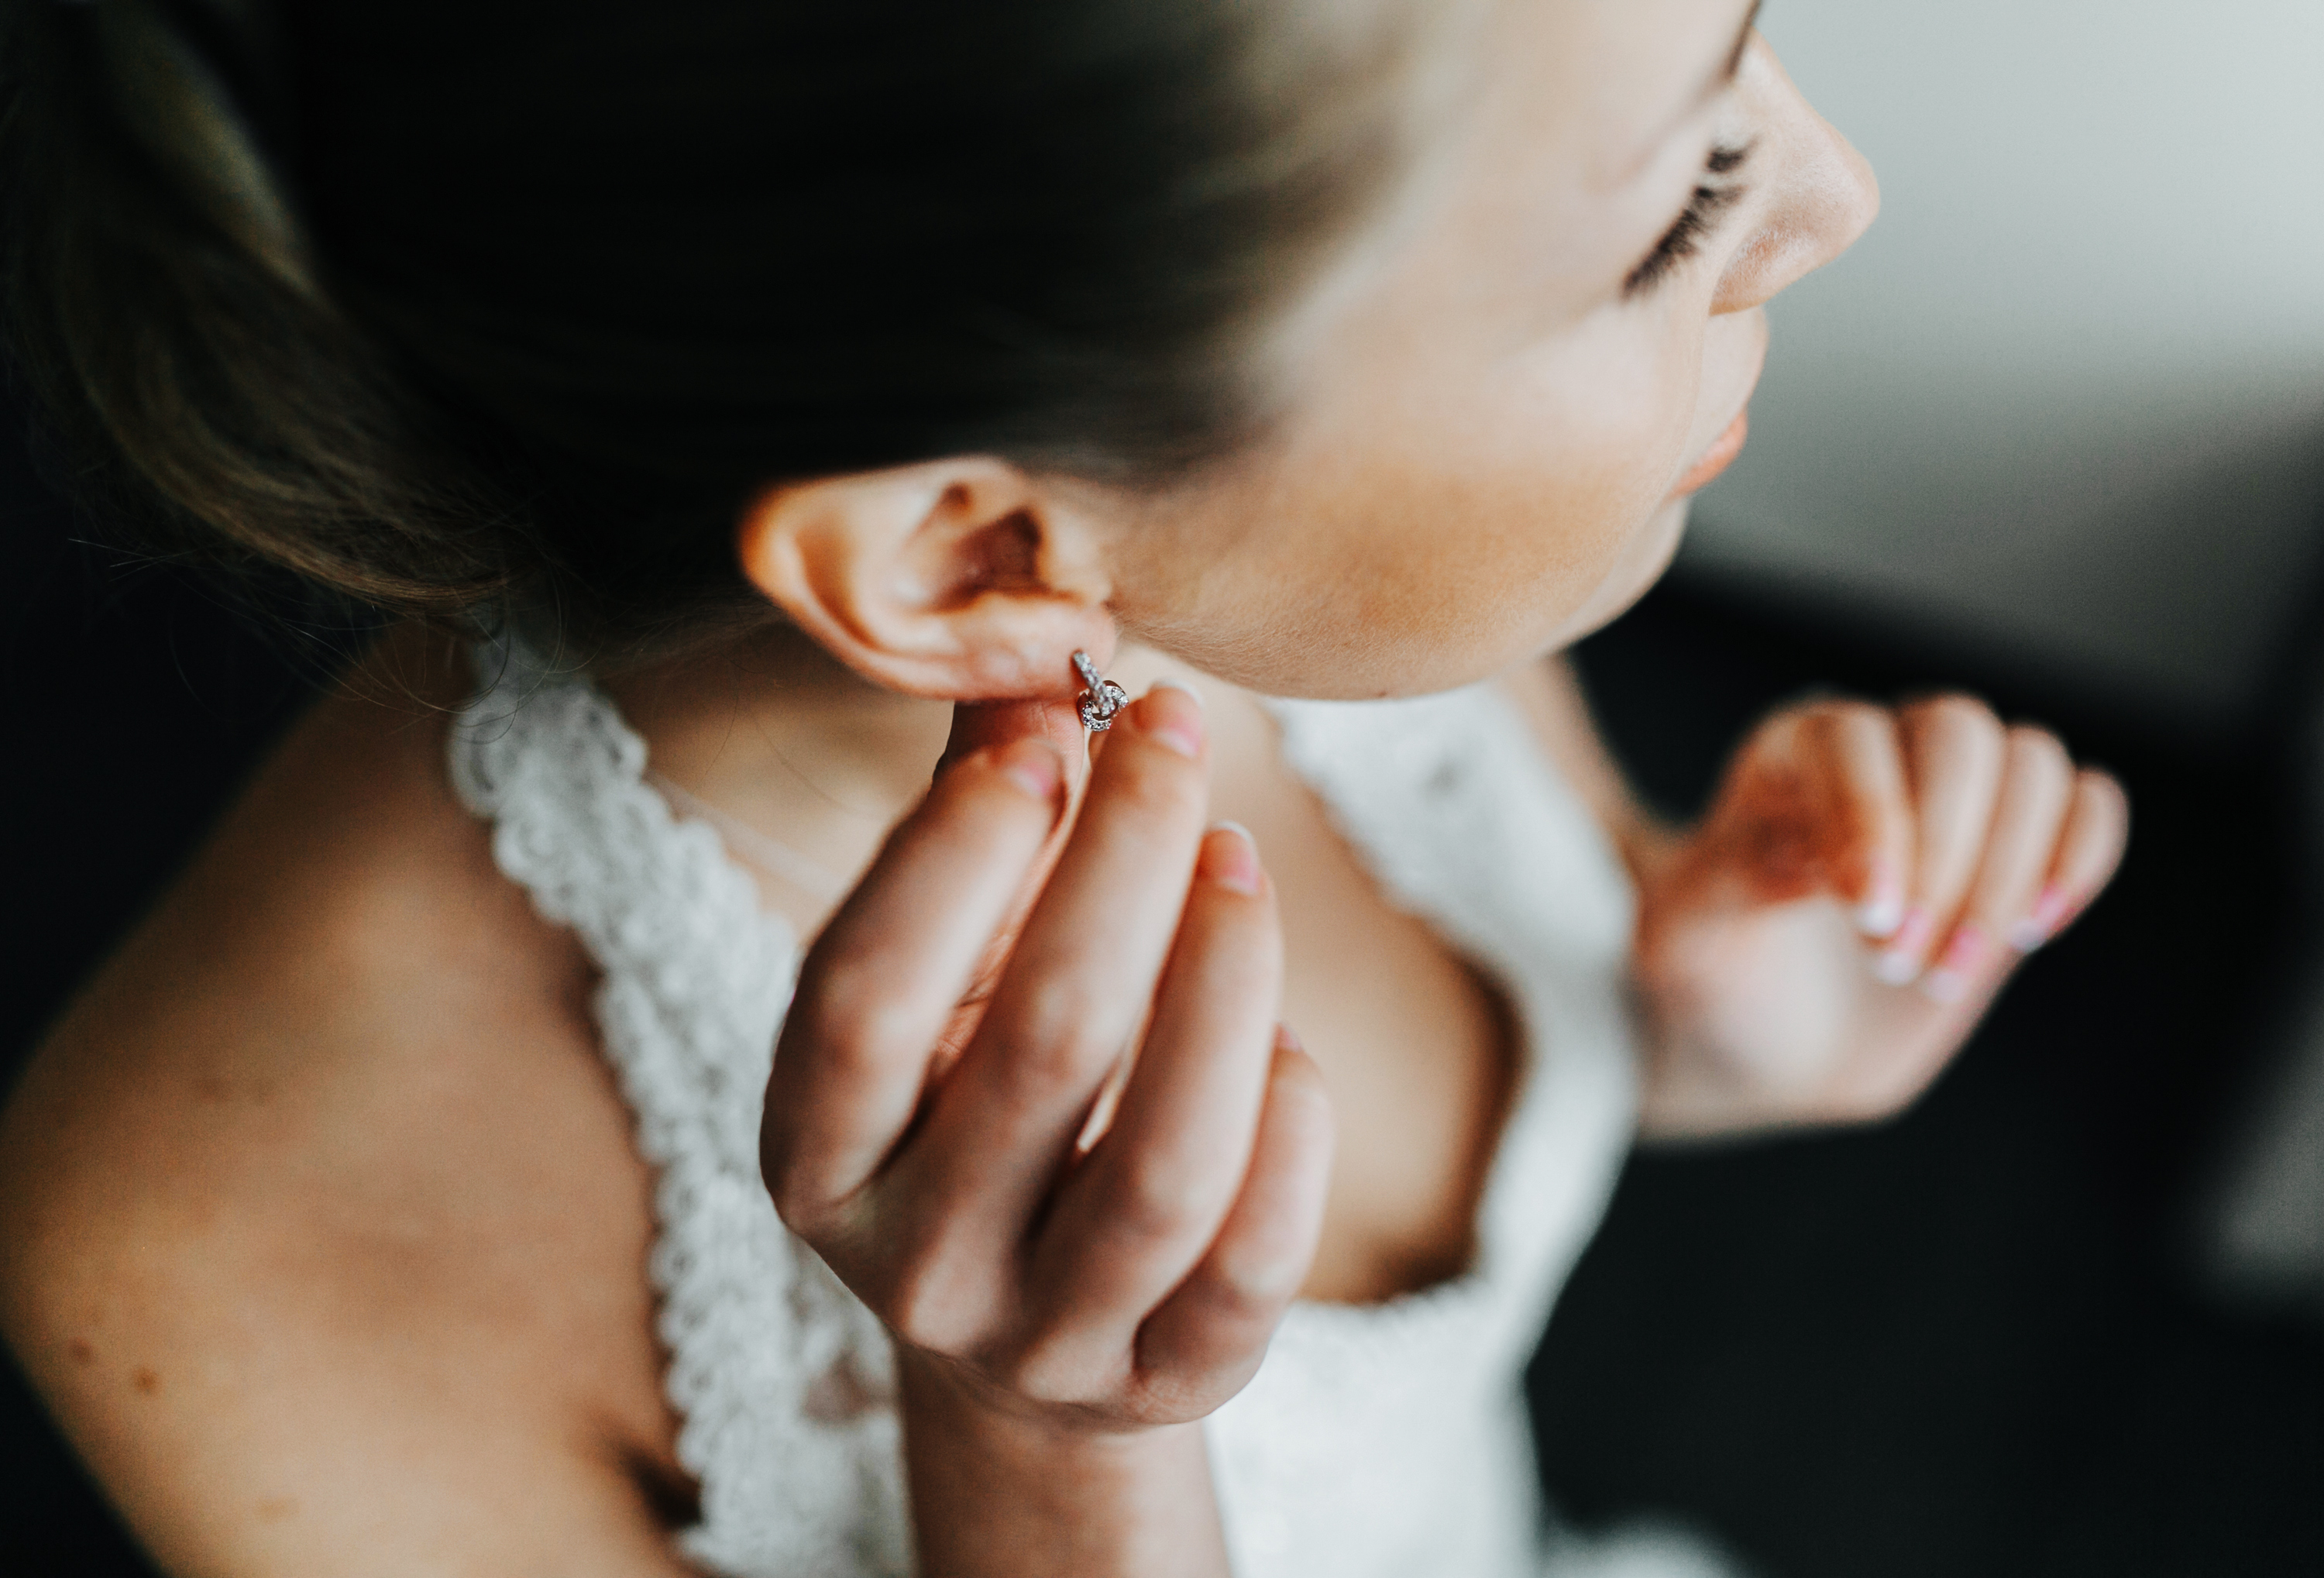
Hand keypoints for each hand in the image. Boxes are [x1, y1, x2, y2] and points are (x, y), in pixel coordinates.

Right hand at [760, 684, 1333, 1569]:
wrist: (1021, 1343)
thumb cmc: (973, 1111)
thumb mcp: (939, 990)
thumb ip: (970, 839)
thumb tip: (1030, 671)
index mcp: (817, 1155)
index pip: (860, 1003)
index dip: (950, 857)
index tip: (1043, 729)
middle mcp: (914, 1263)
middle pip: (1041, 1052)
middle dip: (1123, 864)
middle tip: (1177, 738)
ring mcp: (1043, 1339)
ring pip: (1162, 1167)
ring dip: (1223, 985)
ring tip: (1242, 861)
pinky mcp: (1164, 1386)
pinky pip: (1250, 1267)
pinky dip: (1289, 1138)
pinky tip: (1292, 1046)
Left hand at [1632, 693, 2127, 1138]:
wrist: (1764, 1044)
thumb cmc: (1716, 979)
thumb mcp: (1685, 939)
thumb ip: (1732, 882)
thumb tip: (1814, 857)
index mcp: (1788, 751)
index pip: (1853, 738)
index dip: (1874, 816)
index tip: (1868, 917)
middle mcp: (1880, 750)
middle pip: (1960, 734)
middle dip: (1947, 854)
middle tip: (1896, 959)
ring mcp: (1956, 794)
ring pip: (2032, 762)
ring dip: (2008, 875)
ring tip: (1944, 971)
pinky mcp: (2017, 846)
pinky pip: (2088, 803)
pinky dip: (2080, 858)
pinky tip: (2033, 929)